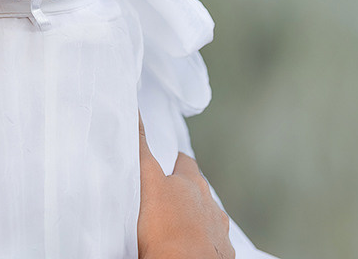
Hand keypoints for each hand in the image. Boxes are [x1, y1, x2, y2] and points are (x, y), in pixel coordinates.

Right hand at [138, 119, 232, 258]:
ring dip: (194, 215)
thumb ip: (141, 150)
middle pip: (197, 188)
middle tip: (163, 195)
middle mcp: (208, 203)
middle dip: (184, 188)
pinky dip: (202, 240)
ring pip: (206, 214)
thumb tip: (135, 113)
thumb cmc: (165, 230)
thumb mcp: (147, 183)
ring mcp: (218, 228)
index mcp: (190, 183)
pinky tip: (187, 245)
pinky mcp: (222, 251)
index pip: (183, 162)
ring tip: (174, 225)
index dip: (172, 161)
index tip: (164, 163)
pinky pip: (212, 240)